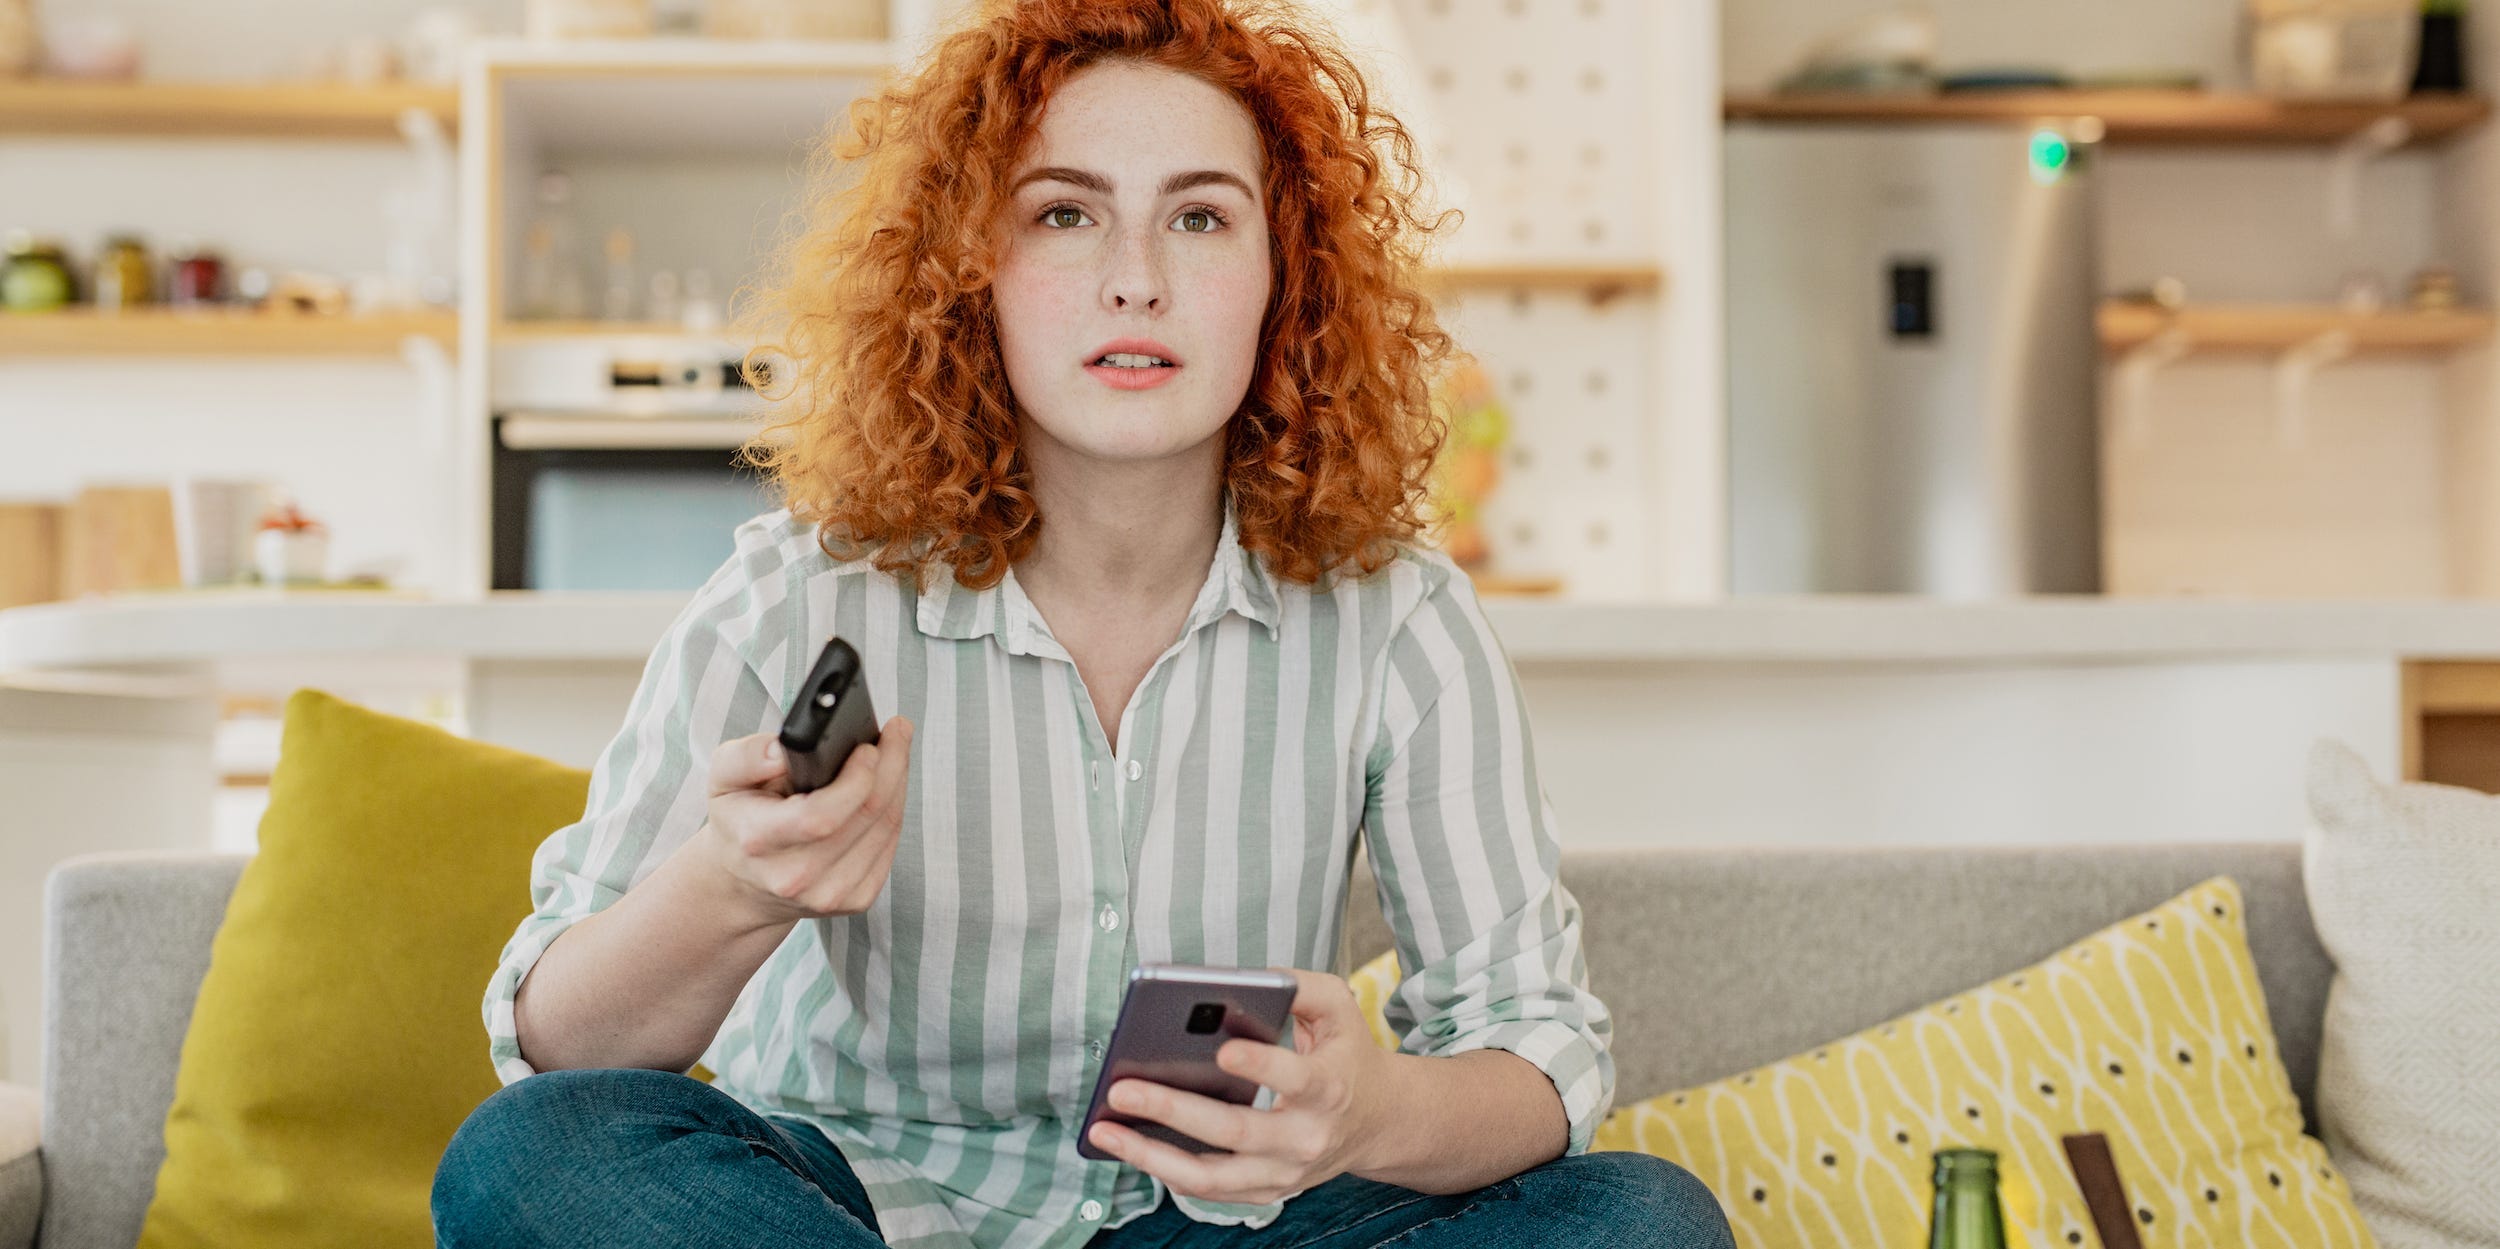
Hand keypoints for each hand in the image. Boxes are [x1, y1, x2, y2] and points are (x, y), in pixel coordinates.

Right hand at [697, 716, 913, 925]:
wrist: (743, 883)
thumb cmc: (739, 820)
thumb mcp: (723, 778)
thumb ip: (747, 756)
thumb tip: (784, 749)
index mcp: (758, 841)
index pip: (821, 816)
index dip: (856, 779)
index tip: (869, 746)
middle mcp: (794, 876)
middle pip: (866, 816)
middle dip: (890, 766)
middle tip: (896, 733)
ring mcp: (828, 894)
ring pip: (886, 828)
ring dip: (897, 784)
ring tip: (894, 753)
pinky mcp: (855, 901)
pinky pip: (891, 846)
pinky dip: (895, 810)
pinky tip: (887, 789)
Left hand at [1084, 969, 1393, 1205]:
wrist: (1378, 1120)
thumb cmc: (1346, 1054)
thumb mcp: (1340, 1008)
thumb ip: (1300, 985)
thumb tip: (1242, 980)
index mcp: (1329, 1087)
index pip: (1295, 1078)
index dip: (1260, 1065)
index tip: (1222, 1050)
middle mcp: (1306, 1137)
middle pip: (1236, 1131)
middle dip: (1175, 1110)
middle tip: (1123, 1089)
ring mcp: (1284, 1173)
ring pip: (1211, 1177)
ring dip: (1152, 1156)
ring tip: (1104, 1130)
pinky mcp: (1264, 1190)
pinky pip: (1207, 1190)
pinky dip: (1164, 1170)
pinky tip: (1128, 1145)